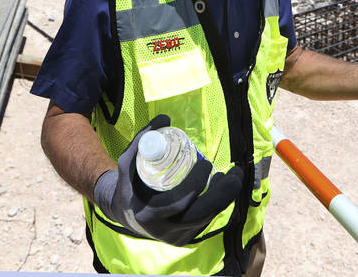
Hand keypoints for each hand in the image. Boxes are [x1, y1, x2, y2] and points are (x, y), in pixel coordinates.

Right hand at [93, 114, 243, 245]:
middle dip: (221, 194)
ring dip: (224, 199)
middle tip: (232, 174)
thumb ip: (142, 139)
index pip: (178, 203)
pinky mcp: (185, 239)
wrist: (125, 214)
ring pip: (207, 220)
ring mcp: (176, 238)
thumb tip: (165, 118)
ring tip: (233, 178)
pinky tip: (223, 189)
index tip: (205, 164)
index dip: (196, 184)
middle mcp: (164, 232)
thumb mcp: (128, 162)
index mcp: (148, 215)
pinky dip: (218, 206)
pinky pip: (206, 223)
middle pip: (200, 216)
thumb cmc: (128, 185)